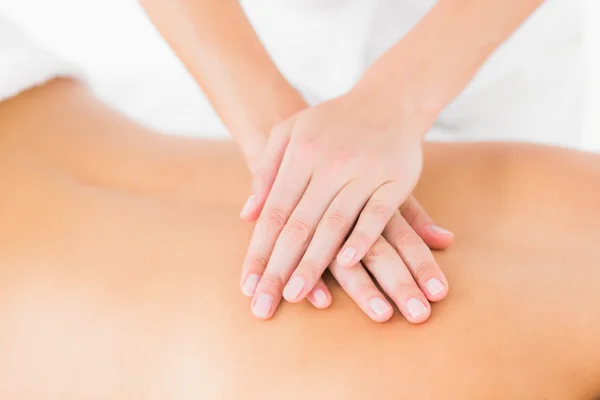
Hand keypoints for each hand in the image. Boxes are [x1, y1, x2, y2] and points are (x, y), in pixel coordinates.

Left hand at [239, 83, 450, 321]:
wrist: (387, 100)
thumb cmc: (330, 121)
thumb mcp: (288, 131)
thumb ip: (265, 169)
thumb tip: (245, 215)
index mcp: (299, 155)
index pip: (273, 214)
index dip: (259, 251)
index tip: (247, 285)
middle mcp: (328, 165)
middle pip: (298, 225)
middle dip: (279, 268)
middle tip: (265, 305)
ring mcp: (363, 172)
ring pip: (334, 224)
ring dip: (314, 262)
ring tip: (296, 295)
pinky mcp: (395, 178)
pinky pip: (378, 213)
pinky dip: (363, 237)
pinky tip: (347, 263)